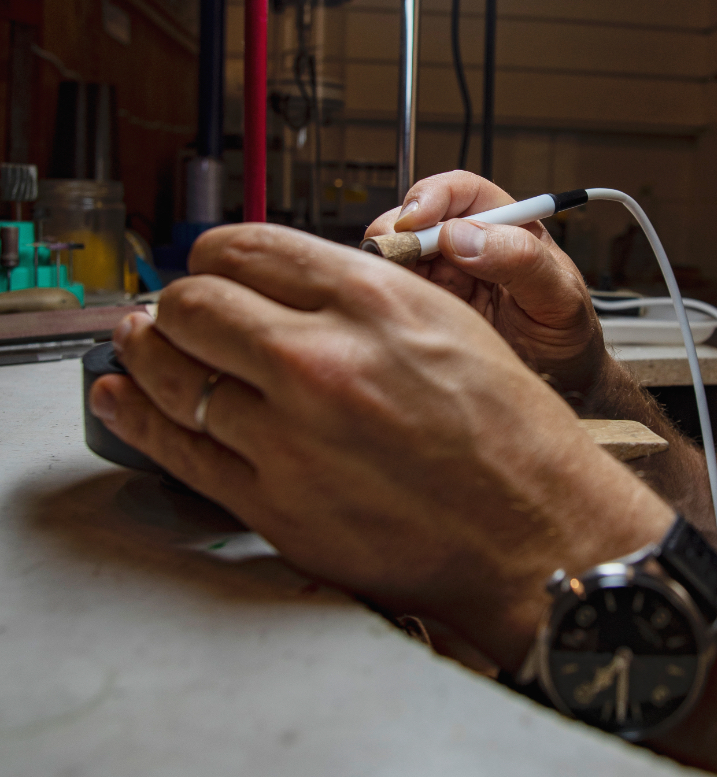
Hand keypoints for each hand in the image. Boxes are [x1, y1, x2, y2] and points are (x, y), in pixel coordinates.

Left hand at [88, 223, 672, 669]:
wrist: (533, 528)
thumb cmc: (509, 428)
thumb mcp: (445, 321)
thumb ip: (354, 293)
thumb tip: (278, 281)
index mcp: (372, 299)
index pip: (245, 247)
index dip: (216, 253)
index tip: (213, 266)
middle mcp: (321, 358)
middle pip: (193, 302)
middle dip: (181, 300)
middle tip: (184, 309)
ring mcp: (289, 435)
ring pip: (170, 372)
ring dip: (152, 352)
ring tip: (148, 344)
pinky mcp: (273, 503)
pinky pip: (178, 448)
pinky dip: (140, 417)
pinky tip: (124, 397)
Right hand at [365, 172, 606, 397]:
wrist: (565, 382)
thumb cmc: (570, 335)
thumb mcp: (560, 298)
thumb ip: (521, 262)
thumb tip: (463, 237)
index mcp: (506, 225)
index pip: (461, 191)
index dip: (432, 197)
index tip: (415, 221)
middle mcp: (471, 244)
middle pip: (417, 218)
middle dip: (396, 232)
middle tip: (388, 259)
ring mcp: (446, 275)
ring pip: (399, 254)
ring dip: (387, 266)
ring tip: (389, 287)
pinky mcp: (430, 306)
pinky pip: (397, 292)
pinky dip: (386, 295)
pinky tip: (392, 309)